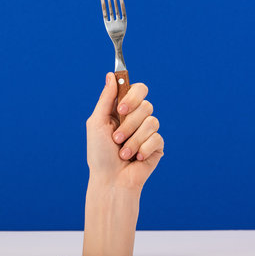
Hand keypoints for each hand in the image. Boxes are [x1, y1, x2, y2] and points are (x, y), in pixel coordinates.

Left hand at [86, 72, 164, 190]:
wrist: (110, 181)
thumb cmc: (99, 154)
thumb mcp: (96, 123)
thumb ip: (106, 98)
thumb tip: (111, 74)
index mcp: (122, 109)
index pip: (137, 89)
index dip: (132, 96)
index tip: (121, 108)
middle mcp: (136, 118)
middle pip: (146, 104)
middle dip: (130, 123)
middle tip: (117, 137)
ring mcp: (148, 132)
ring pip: (152, 122)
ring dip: (133, 140)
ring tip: (123, 153)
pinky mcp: (157, 146)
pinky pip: (157, 138)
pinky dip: (143, 149)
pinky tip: (135, 159)